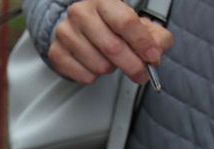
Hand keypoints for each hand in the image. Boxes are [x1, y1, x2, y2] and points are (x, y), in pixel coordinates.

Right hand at [48, 0, 174, 84]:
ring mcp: (66, 32)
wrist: (79, 28)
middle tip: (141, 74)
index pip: (125, 22)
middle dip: (132, 65)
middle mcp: (81, 12)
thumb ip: (155, 37)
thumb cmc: (110, 26)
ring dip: (111, 70)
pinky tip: (94, 65)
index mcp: (103, 0)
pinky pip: (84, 76)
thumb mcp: (137, 25)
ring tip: (110, 61)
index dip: (142, 43)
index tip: (152, 57)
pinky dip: (94, 77)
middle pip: (113, 47)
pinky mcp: (56, 52)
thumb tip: (157, 52)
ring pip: (99, 65)